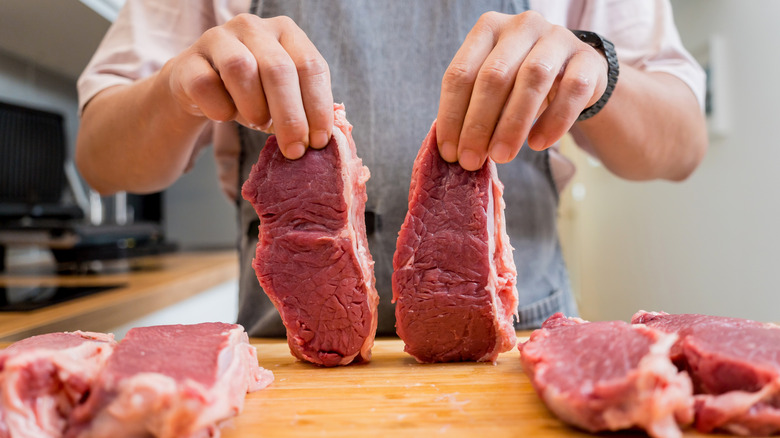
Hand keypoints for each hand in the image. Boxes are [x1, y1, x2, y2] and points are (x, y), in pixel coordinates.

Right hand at [165, 14, 332, 158]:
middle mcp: (253, 27)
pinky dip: (220, 109)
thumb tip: (322, 140)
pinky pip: (206, 85)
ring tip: (258, 123)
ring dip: (254, 107)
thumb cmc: (251, 94)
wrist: (199, 89)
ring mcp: (218, 38)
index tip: (318, 142)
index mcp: (286, 32)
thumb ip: (305, 110)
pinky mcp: (189, 60)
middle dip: (290, 116)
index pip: (310, 66)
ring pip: (241, 68)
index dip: (317, 107)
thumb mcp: (283, 98)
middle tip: (294, 150)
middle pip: (278, 69)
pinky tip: (225, 116)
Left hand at [436, 11, 608, 170]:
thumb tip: (453, 150)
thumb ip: (473, 107)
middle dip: (478, 125)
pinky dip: (553, 122)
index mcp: (488, 28)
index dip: (452, 115)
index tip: (449, 152)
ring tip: (501, 156)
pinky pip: (571, 92)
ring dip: (512, 125)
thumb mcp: (494, 87)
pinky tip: (538, 144)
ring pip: (532, 79)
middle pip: (494, 76)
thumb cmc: (522, 82)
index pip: (461, 73)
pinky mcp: (588, 60)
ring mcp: (558, 38)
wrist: (575, 73)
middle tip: (472, 160)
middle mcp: (522, 26)